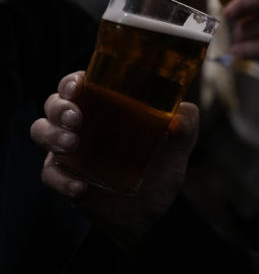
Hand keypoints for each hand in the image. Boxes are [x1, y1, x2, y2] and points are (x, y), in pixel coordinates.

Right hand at [30, 71, 198, 245]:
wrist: (152, 209)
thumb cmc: (161, 165)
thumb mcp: (180, 142)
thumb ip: (186, 123)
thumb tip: (180, 116)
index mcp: (107, 105)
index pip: (80, 83)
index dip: (73, 81)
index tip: (78, 85)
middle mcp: (83, 123)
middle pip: (54, 104)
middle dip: (60, 107)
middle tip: (76, 118)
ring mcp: (70, 150)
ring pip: (40, 131)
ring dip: (52, 135)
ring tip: (72, 144)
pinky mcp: (65, 177)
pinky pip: (50, 174)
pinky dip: (62, 179)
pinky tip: (81, 186)